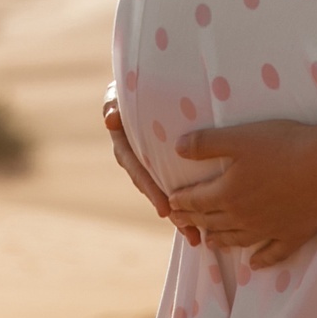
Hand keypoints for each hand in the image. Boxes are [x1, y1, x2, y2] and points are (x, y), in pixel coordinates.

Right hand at [104, 87, 201, 245]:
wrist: (152, 82)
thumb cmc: (134, 85)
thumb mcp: (121, 92)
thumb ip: (114, 102)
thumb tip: (110, 118)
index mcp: (126, 145)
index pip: (138, 170)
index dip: (151, 189)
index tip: (165, 208)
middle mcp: (138, 158)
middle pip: (154, 188)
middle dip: (170, 210)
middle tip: (187, 228)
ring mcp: (153, 162)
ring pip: (167, 190)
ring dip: (181, 214)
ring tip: (196, 235)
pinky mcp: (170, 162)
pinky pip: (179, 182)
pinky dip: (191, 201)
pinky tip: (205, 220)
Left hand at [169, 119, 316, 267]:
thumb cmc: (283, 145)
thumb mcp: (239, 137)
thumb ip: (206, 143)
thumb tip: (177, 147)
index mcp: (227, 194)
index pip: (196, 201)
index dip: (181, 202)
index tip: (171, 204)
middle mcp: (244, 217)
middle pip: (212, 222)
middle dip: (194, 222)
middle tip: (182, 224)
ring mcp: (269, 229)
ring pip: (237, 241)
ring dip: (220, 241)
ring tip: (209, 243)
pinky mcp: (294, 234)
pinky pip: (273, 254)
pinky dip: (261, 260)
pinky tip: (255, 264)